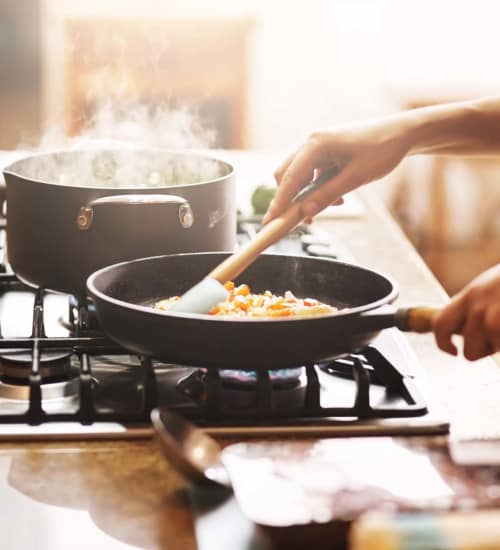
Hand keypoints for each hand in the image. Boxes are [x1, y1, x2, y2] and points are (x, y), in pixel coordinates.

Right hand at [262, 116, 414, 223]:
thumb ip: (327, 196)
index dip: (278, 203)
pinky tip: (337, 197)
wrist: (402, 134)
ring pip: (299, 177)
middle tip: (298, 221)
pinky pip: (312, 175)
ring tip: (333, 206)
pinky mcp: (325, 153)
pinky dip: (318, 189)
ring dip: (308, 196)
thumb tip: (305, 213)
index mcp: (316, 144)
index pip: (289, 179)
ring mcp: (317, 147)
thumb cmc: (382, 150)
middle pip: (287, 176)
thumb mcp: (355, 178)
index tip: (269, 222)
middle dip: (291, 200)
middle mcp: (311, 142)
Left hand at [433, 264, 499, 359]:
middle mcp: (478, 307)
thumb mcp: (493, 285)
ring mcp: (495, 319)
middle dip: (486, 350)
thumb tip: (463, 329)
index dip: (443, 343)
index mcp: (470, 295)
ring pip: (494, 352)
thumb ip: (477, 304)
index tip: (452, 350)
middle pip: (469, 351)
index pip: (441, 325)